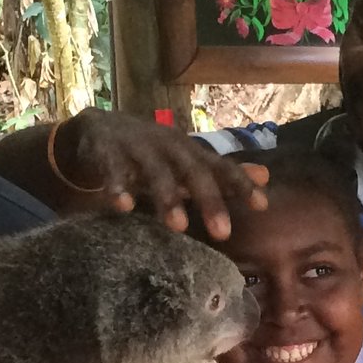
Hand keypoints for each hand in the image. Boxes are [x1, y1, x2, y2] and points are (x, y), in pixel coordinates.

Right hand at [58, 109, 266, 238]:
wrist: (96, 130)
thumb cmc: (151, 152)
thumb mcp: (186, 161)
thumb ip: (222, 172)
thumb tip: (266, 176)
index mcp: (189, 150)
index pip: (220, 167)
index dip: (241, 184)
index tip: (262, 205)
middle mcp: (167, 146)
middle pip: (192, 171)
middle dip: (209, 200)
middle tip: (222, 233)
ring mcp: (136, 146)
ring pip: (155, 172)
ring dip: (168, 197)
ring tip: (177, 226)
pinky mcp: (106, 150)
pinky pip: (112, 169)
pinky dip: (117, 186)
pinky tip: (123, 206)